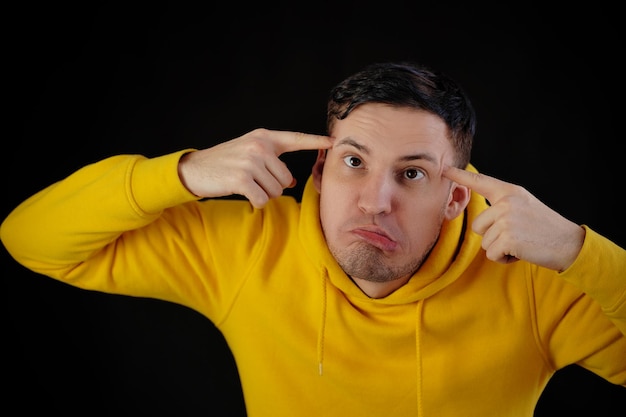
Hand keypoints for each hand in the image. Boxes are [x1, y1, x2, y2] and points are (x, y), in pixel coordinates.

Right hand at [178, 128, 331, 207]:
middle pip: (286, 178)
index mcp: (264, 137)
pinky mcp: (242, 179)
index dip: (316, 141)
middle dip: (274, 186)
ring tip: (247, 185)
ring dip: (264, 194)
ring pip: (276, 190)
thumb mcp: (249, 154)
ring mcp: (250, 162)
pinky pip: (262, 200)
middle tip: (254, 181)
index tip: (334, 142)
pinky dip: (255, 202)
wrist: (195, 169)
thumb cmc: (225, 162)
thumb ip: (272, 162)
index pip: (295, 139)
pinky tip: (243, 194)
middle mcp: (259, 146)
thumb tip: (292, 180)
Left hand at [443, 166, 584, 271]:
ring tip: (521, 242)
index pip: (480, 182)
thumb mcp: (524, 206)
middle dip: (493, 237)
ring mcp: (507, 220)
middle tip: (517, 235)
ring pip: (484, 242)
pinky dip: (504, 259)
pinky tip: (521, 252)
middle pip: (478, 226)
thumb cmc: (544, 228)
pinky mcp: (508, 238)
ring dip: (500, 248)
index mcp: (510, 192)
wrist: (568, 244)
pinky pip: (491, 254)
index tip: (444, 169)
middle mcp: (507, 202)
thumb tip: (481, 215)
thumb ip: (503, 205)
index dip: (460, 176)